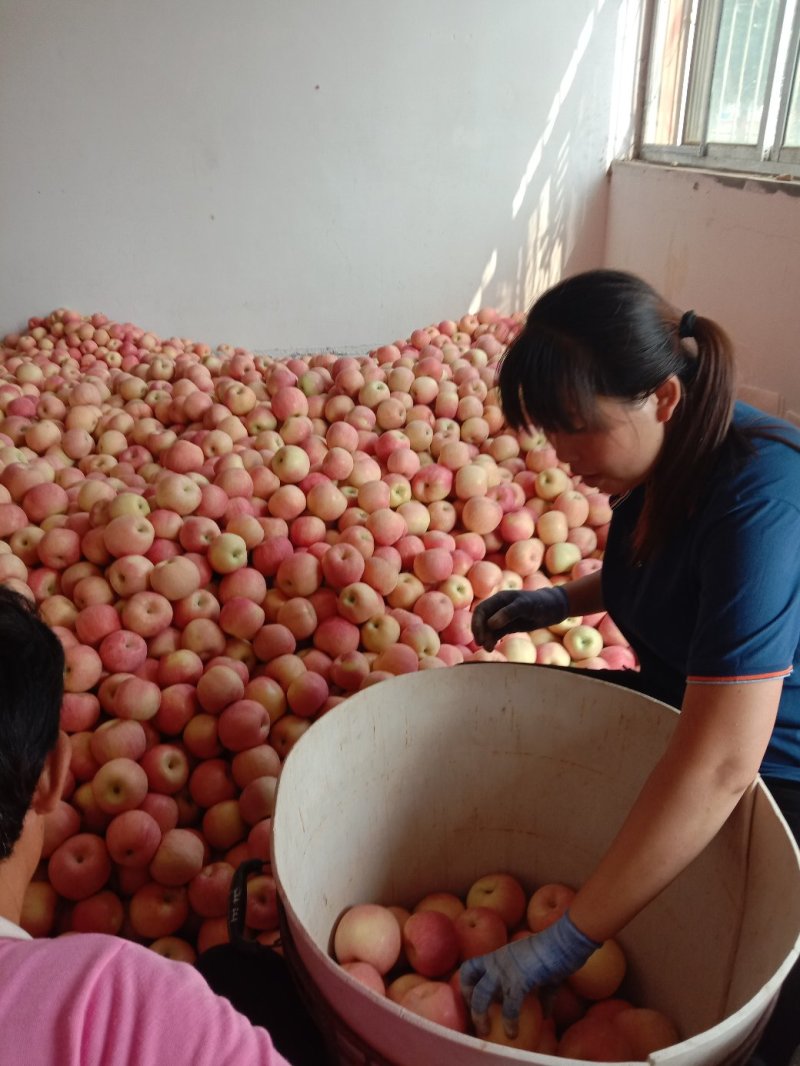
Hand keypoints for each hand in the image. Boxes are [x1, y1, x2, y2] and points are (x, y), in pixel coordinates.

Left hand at [459, 913, 598, 1037]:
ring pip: (481, 994)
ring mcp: (505, 970)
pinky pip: (509, 1005)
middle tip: (476, 1019)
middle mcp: (496, 961)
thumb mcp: (543, 972)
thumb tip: (545, 1014)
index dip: (467, 985)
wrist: (564, 941)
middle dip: (468, 1001)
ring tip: (484, 1031)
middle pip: (468, 978)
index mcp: (499, 956)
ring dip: (480, 1016)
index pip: (470, 966)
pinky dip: (509, 1021)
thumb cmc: (556, 950)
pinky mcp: (518, 980)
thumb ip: (542, 993)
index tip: (472, 1001)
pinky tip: (513, 1032)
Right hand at [471, 586, 569, 650]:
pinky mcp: (508, 626)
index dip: (477, 622)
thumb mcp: (525, 606)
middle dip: (479, 631)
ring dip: (486, 638)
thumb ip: (508, 613)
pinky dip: (492, 640)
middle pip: (482, 620)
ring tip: (489, 649)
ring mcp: (503, 617)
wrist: (553, 607)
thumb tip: (490, 624)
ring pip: (488, 628)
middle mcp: (498, 607)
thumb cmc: (540, 603)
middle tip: (481, 644)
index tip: (479, 636)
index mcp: (499, 599)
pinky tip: (491, 648)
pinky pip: (496, 633)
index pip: (481, 610)